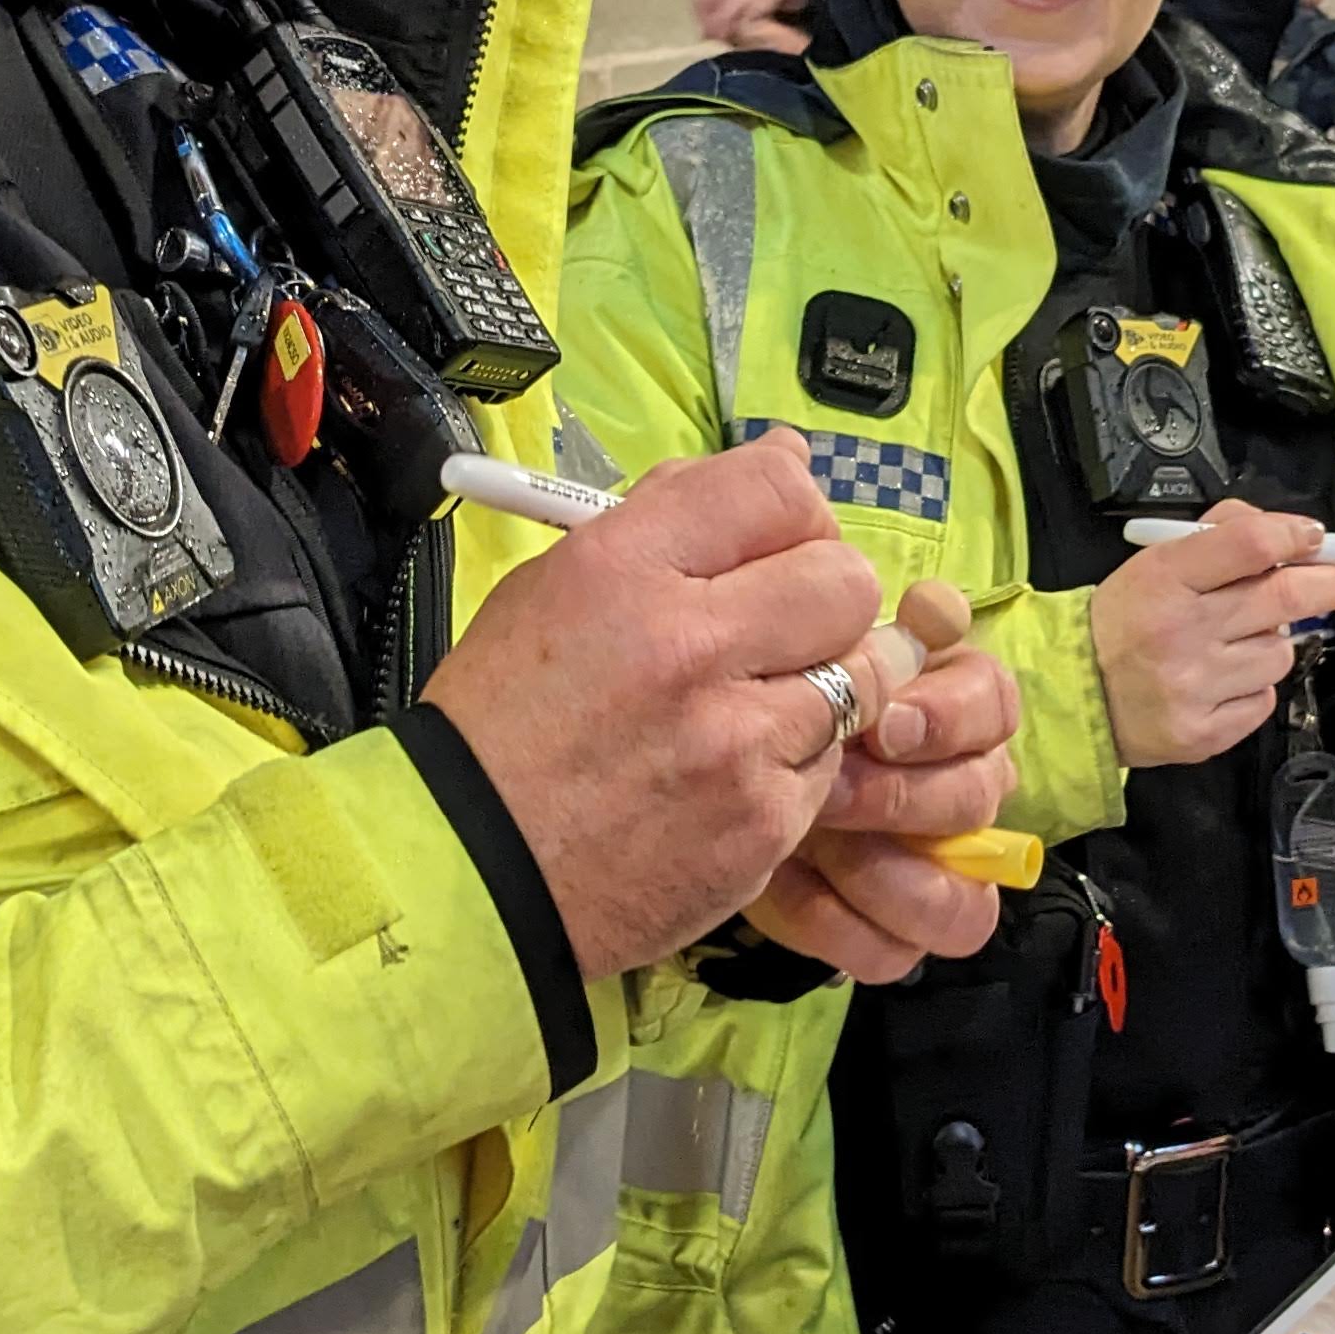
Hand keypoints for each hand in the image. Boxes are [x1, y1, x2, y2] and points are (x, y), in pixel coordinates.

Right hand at [424, 430, 924, 981]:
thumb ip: (669, 519)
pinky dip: (796, 764)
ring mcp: (738, 741)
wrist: (474, 875)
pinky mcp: (766, 822)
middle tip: (784, 625)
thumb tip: (785, 458)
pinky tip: (733, 774)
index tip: (777, 542)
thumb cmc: (503, 724)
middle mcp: (692, 645)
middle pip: (845, 580)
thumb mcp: (552, 589)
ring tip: (753, 706)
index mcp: (625, 569)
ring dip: (821, 683)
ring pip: (859, 677)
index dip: (794, 511)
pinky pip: (830, 765)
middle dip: (826, 596)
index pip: (778, 489)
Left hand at [746, 581, 1021, 979]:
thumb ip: (851, 630)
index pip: (994, 703)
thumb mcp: (772, 653)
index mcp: (939, 708)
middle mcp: (943, 785)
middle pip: (985, 792)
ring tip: (813, 836)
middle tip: (834, 786)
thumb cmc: (723, 707)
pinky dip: (840, 924)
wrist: (658, 793)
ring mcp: (920, 868)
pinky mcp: (881, 932)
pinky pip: (896, 949)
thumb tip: (933, 609)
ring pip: (963, 896)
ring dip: (884, 869)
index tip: (882, 723)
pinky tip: (782, 889)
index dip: (951, 714)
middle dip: (906, 793)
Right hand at [1089, 506, 1334, 767]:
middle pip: (1285, 596)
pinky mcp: (1202, 734)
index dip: (1297, 536)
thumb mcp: (1154, 563)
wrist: (1075, 696)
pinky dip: (1253, 686)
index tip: (1318, 539)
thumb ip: (1219, 537)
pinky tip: (1221, 681)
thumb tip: (1292, 534)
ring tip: (1236, 644)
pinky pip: (1262, 699)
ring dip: (1275, 643)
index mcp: (1163, 579)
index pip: (1252, 544)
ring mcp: (1193, 687)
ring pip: (1280, 653)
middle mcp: (1180, 632)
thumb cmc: (1124, 620)